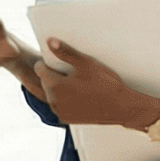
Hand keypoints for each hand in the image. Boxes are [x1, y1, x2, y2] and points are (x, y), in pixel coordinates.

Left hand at [35, 38, 159, 126]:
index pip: (40, 69)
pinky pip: (59, 107)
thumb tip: (49, 41)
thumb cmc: (105, 83)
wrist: (120, 107)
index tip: (59, 63)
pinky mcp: (66, 118)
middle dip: (53, 76)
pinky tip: (78, 96)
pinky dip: (64, 101)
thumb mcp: (85, 63)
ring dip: (57, 89)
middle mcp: (53, 100)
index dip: (47, 63)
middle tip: (70, 73)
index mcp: (55, 85)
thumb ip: (65, 52)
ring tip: (75, 85)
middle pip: (44, 82)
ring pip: (50, 95)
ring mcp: (59, 111)